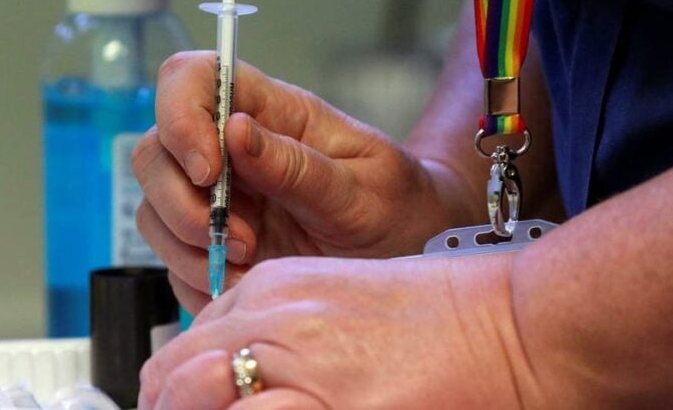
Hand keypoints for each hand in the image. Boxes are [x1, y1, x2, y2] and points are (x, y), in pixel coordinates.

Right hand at [133, 51, 474, 311]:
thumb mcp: (362, 189)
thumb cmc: (397, 205)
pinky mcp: (214, 244)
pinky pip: (173, 261)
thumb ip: (299, 166)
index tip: (210, 171)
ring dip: (189, 247)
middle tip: (240, 239)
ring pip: (153, 209)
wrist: (408, 251)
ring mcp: (220, 199)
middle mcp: (233, 151)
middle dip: (181, 202)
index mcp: (272, 114)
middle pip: (155, 151)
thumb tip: (235, 130)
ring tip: (250, 264)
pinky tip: (244, 283)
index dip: (180, 115)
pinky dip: (197, 279)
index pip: (193, 77)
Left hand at [138, 254, 541, 408]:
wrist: (512, 325)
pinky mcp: (327, 402)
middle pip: (171, 376)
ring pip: (188, 398)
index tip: (186, 408)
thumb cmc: (444, 317)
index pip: (183, 344)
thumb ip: (281, 329)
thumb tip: (238, 374)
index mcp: (272, 287)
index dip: (175, 390)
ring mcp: (294, 358)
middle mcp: (271, 314)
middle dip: (171, 409)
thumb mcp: (341, 301)